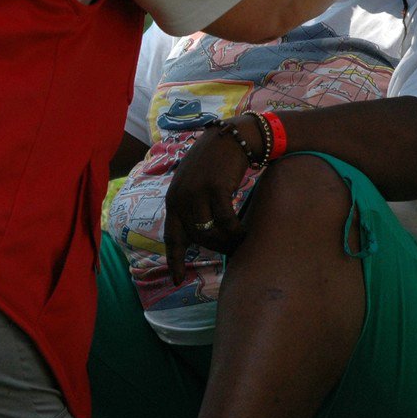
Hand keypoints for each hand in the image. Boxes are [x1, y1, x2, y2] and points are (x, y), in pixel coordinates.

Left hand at [162, 120, 255, 284]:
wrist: (232, 136)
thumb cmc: (216, 162)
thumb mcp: (194, 183)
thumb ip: (191, 206)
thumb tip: (196, 235)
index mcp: (173, 199)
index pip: (172, 236)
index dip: (174, 260)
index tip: (177, 281)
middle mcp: (180, 197)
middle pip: (196, 237)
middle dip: (215, 248)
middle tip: (230, 250)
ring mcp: (196, 192)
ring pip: (211, 232)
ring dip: (227, 241)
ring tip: (240, 241)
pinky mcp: (215, 188)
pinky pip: (226, 221)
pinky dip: (237, 230)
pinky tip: (245, 230)